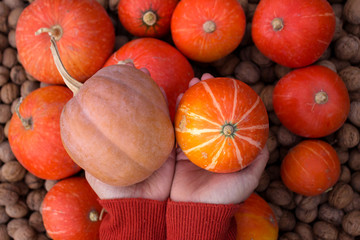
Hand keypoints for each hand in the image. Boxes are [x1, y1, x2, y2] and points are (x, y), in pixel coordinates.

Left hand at [85, 64, 174, 200]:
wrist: (140, 208)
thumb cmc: (114, 191)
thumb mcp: (93, 169)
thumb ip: (85, 146)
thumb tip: (72, 111)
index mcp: (122, 135)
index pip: (120, 106)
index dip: (119, 84)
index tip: (120, 68)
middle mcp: (139, 132)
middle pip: (141, 102)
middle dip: (140, 81)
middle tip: (136, 67)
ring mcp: (157, 137)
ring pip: (160, 108)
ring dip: (159, 89)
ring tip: (150, 73)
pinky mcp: (174, 144)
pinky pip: (177, 123)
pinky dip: (177, 107)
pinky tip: (174, 92)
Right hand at [170, 73, 268, 204]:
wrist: (196, 212)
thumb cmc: (224, 197)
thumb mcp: (247, 179)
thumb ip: (257, 160)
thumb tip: (268, 140)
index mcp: (222, 147)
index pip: (225, 117)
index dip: (224, 100)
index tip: (225, 83)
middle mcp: (207, 143)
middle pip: (206, 112)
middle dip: (204, 93)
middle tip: (204, 78)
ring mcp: (189, 145)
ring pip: (189, 116)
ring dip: (188, 98)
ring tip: (190, 84)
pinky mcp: (173, 150)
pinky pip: (173, 128)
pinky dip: (174, 112)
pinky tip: (175, 98)